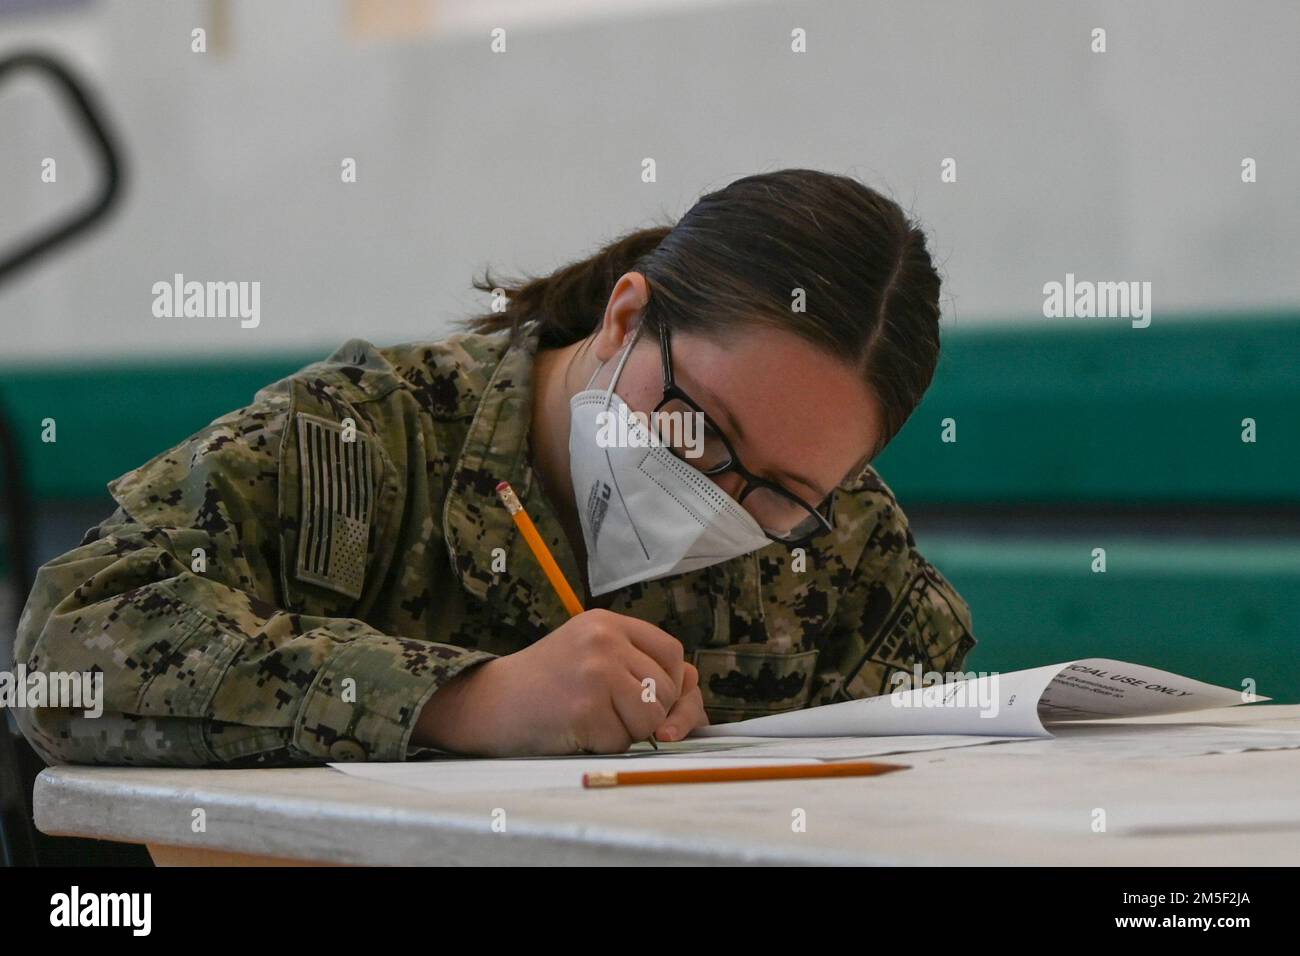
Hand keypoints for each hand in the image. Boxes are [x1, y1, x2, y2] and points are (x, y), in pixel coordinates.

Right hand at [414, 609, 708, 755]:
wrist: (488, 701)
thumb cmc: (544, 685)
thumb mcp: (590, 657)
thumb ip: (637, 668)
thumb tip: (694, 699)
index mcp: (607, 623)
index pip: (671, 652)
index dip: (675, 683)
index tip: (657, 701)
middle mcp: (605, 640)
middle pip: (666, 689)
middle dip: (650, 715)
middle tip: (612, 716)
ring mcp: (596, 672)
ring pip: (650, 719)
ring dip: (627, 733)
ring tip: (591, 720)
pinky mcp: (585, 707)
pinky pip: (621, 741)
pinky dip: (602, 746)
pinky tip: (574, 731)